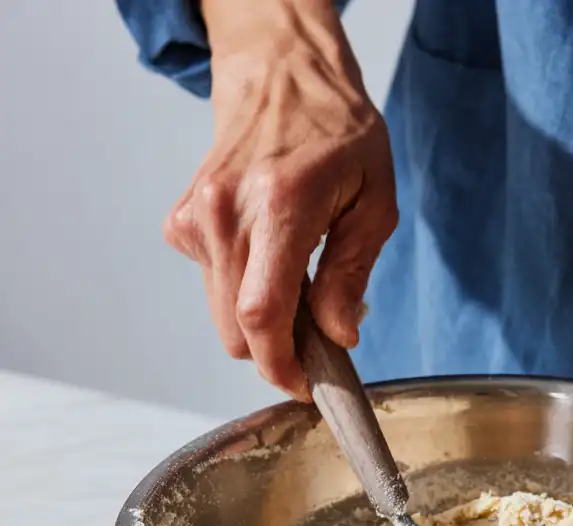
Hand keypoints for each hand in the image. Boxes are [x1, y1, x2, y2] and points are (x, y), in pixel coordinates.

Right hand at [163, 0, 397, 398]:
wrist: (280, 75)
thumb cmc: (337, 133)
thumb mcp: (374, 202)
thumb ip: (352, 273)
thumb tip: (340, 335)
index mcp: (280, 205)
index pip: (262, 313)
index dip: (280, 365)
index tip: (303, 386)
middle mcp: (226, 211)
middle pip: (235, 328)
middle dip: (276, 351)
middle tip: (317, 341)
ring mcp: (197, 216)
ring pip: (221, 314)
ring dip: (261, 322)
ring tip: (299, 286)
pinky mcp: (183, 221)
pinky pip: (212, 286)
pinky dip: (242, 291)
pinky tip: (268, 257)